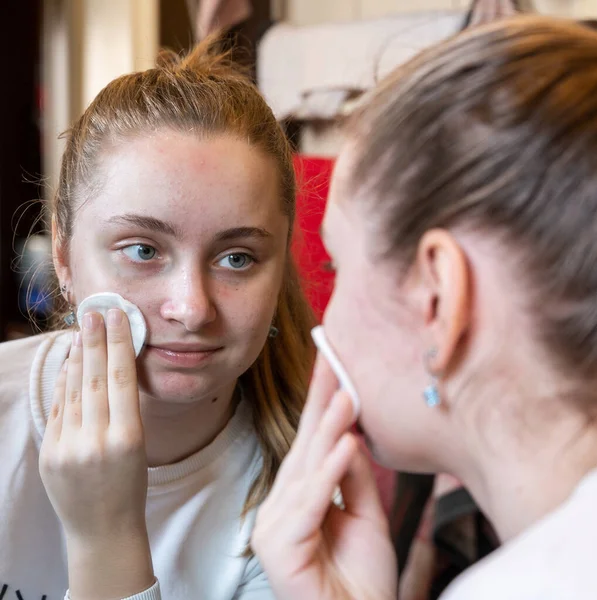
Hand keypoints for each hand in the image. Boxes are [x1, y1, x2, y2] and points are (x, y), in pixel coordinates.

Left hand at [40, 309, 153, 598]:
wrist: (103, 529)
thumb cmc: (131, 486)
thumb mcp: (140, 446)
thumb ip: (126, 409)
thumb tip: (113, 369)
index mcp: (128, 438)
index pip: (123, 379)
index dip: (120, 344)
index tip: (119, 317)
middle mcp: (97, 441)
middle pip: (96, 379)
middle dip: (96, 342)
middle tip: (96, 312)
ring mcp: (69, 448)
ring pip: (74, 391)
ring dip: (79, 357)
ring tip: (83, 331)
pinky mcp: (50, 455)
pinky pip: (59, 409)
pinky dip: (65, 383)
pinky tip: (70, 364)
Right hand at [251, 355, 397, 599]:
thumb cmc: (360, 579)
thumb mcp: (365, 516)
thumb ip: (354, 477)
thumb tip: (349, 435)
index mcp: (298, 497)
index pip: (311, 442)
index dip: (320, 404)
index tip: (330, 366)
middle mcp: (281, 506)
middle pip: (304, 446)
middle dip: (319, 402)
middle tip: (331, 360)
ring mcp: (275, 527)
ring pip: (307, 470)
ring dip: (328, 431)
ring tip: (345, 395)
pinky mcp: (279, 547)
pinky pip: (311, 503)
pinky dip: (329, 474)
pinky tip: (345, 445)